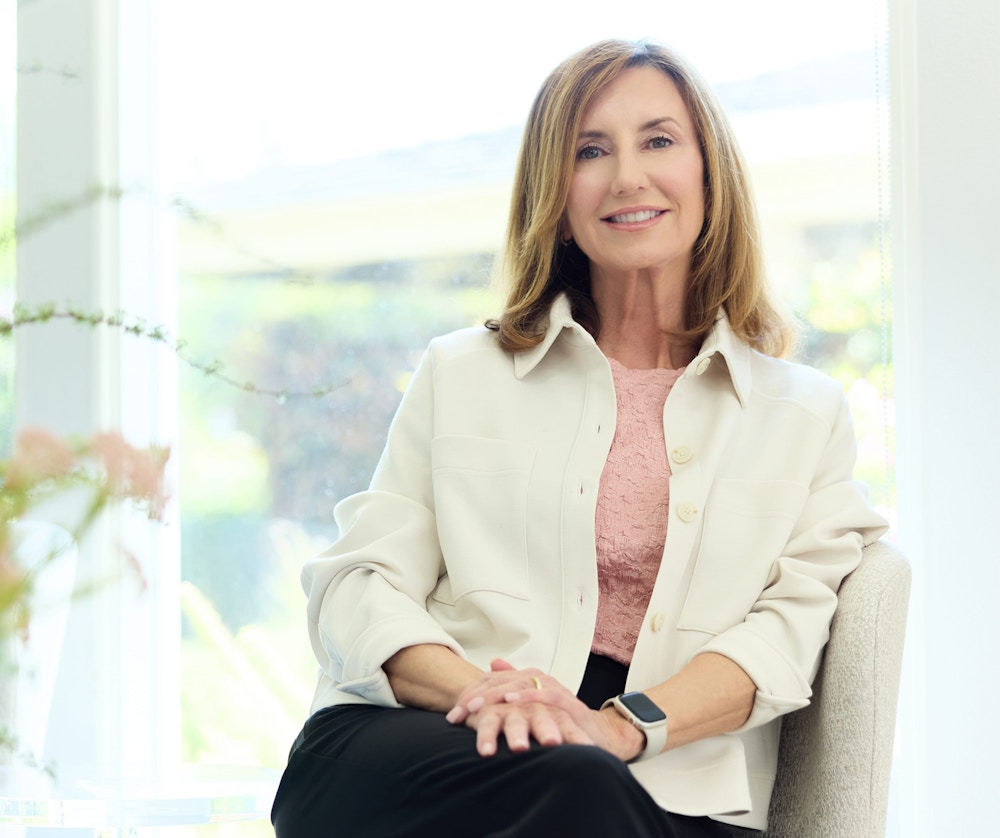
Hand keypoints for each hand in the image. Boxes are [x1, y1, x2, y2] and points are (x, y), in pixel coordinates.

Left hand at [446, 659, 644, 760]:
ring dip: (495, 697)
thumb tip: (493, 663)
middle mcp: (537, 679)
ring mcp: (552, 689)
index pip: (492, 682)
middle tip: (458, 713)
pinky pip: (546, 694)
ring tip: (475, 707)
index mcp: (526, 679)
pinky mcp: (567, 702)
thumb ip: (512, 681)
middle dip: (477, 698)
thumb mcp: (531, 703)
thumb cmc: (558, 720)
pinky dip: (528, 695)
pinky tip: (512, 699)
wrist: (594, 734)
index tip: (452, 715)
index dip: (471, 697)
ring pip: (518, 686)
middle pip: (500, 682)